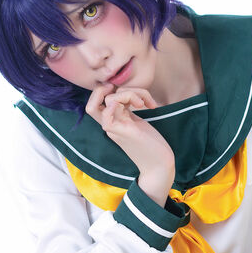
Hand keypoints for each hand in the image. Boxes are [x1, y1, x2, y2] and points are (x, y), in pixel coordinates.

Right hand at [86, 84, 174, 204]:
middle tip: (128, 91)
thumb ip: (129, 110)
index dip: (104, 91)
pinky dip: (118, 104)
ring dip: (131, 93)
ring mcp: (115, 129)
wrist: (159, 165)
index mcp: (112, 122)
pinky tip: (138, 105)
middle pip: (92, 103)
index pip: (96, 103)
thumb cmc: (152, 145)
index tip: (125, 89)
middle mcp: (110, 125)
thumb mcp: (137, 122)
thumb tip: (131, 94)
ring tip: (146, 103)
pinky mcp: (124, 132)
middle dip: (106, 88)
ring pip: (108, 101)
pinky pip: (107, 117)